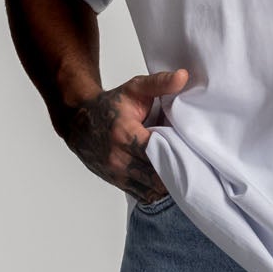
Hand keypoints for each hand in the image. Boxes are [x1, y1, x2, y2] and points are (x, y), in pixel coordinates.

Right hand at [56, 65, 187, 201]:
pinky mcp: (117, 182)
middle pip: (157, 176)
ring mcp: (116, 172)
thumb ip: (160, 83)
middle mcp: (117, 157)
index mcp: (124, 133)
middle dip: (177, 171)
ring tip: (182, 172)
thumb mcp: (135, 88)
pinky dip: (157, 190)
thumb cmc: (110, 105)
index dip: (178, 153)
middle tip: (194, 163)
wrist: (78, 120)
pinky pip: (144, 194)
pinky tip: (167, 179)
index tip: (192, 148)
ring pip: (152, 190)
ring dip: (168, 184)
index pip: (158, 152)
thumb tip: (183, 76)